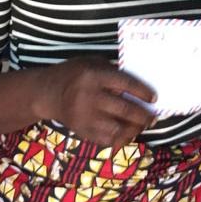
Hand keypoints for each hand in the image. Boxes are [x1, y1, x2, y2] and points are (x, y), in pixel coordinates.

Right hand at [38, 58, 155, 146]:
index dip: (142, 92)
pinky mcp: (81, 130)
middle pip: (124, 109)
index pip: (125, 84)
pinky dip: (119, 138)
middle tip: (153, 116)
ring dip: (134, 129)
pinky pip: (106, 139)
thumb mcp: (91, 62)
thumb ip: (112, 71)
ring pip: (117, 128)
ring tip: (142, 125)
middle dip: (143, 115)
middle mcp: (89, 96)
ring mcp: (85, 116)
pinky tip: (127, 133)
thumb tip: (137, 85)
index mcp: (93, 76)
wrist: (46, 92)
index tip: (154, 98)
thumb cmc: (73, 73)